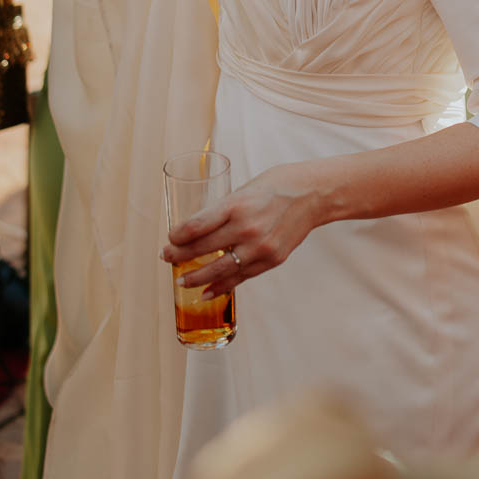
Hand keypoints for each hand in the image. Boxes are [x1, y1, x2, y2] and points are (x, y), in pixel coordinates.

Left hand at [163, 163, 325, 295]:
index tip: (169, 239)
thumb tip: (198, 229)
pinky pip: (240, 277)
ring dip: (197, 278)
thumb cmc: (276, 186)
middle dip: (179, 256)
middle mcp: (246, 228)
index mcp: (236, 205)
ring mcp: (260, 248)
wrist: (313, 195)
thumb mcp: (244, 190)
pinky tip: (208, 292)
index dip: (177, 236)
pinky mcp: (271, 260)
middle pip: (203, 249)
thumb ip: (223, 210)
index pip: (196, 226)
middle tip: (166, 258)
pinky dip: (222, 286)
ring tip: (181, 281)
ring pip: (219, 270)